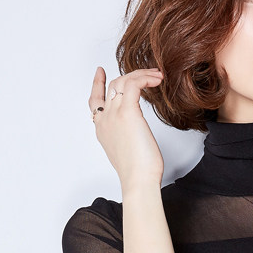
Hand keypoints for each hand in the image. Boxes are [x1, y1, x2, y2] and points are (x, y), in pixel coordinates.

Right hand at [88, 66, 165, 187]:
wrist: (138, 180)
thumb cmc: (138, 172)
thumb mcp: (127, 151)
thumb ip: (126, 137)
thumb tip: (136, 133)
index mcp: (102, 129)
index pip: (95, 100)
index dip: (97, 84)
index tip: (100, 72)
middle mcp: (105, 119)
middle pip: (112, 86)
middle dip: (130, 75)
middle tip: (149, 73)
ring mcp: (114, 114)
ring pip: (123, 81)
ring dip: (141, 74)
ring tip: (157, 76)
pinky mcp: (128, 113)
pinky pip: (133, 84)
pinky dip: (145, 77)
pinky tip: (157, 79)